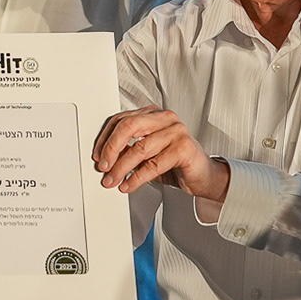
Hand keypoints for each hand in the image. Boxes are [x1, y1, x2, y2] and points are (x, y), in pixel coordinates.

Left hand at [91, 107, 228, 199]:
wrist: (203, 176)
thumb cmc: (175, 163)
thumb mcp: (147, 154)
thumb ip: (128, 149)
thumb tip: (104, 159)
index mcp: (153, 114)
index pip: (121, 120)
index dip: (105, 138)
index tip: (97, 155)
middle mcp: (165, 118)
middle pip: (128, 126)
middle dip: (111, 148)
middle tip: (102, 166)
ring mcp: (176, 131)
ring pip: (140, 148)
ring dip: (121, 168)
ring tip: (112, 180)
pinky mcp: (184, 148)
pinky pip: (153, 164)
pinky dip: (137, 178)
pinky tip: (128, 185)